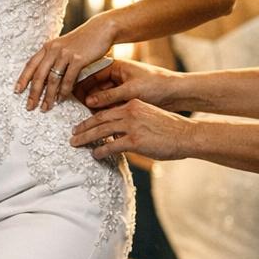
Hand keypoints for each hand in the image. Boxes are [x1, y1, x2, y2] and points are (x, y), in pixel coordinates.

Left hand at [15, 15, 115, 112]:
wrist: (101, 29)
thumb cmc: (83, 40)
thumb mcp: (64, 46)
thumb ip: (54, 58)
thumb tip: (47, 78)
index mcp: (48, 47)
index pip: (31, 64)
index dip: (23, 79)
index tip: (17, 91)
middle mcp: (54, 50)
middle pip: (39, 75)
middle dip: (33, 93)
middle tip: (30, 106)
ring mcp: (65, 54)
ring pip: (52, 79)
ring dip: (48, 96)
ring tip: (45, 107)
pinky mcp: (78, 59)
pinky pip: (68, 79)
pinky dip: (64, 91)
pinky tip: (61, 99)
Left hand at [69, 98, 195, 161]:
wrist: (186, 134)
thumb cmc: (170, 128)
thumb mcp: (149, 116)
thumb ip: (133, 120)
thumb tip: (119, 131)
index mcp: (132, 104)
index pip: (106, 109)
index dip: (91, 117)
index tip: (82, 123)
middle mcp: (130, 112)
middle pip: (99, 119)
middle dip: (83, 127)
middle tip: (72, 134)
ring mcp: (132, 126)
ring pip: (101, 131)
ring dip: (86, 138)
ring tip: (75, 143)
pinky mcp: (135, 141)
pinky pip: (112, 146)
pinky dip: (101, 150)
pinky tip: (95, 155)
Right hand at [74, 55, 179, 111]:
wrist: (178, 93)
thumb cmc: (157, 85)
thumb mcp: (131, 90)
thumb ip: (109, 96)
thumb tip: (88, 102)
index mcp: (116, 66)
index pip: (90, 75)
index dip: (79, 86)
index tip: (69, 97)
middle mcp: (116, 76)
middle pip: (93, 88)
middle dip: (84, 99)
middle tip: (76, 110)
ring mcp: (120, 88)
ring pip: (100, 98)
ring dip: (94, 108)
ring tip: (85, 120)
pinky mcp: (126, 99)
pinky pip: (109, 106)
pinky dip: (104, 113)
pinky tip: (98, 123)